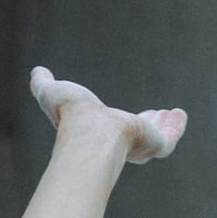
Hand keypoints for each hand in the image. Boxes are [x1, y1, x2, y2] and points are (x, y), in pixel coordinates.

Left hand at [30, 64, 186, 161]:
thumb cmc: (70, 117)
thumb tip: (36, 72)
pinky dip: (176, 128)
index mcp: (98, 133)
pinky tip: (180, 115)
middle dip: (147, 124)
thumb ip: (43, 84)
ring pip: (155, 136)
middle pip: (137, 134)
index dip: (122, 121)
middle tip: (157, 113)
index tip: (125, 113)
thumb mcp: (53, 93)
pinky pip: (170, 138)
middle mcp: (119, 143)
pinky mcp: (156, 145)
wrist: (91, 133)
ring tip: (173, 113)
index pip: (113, 128)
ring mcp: (139, 145)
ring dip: (164, 125)